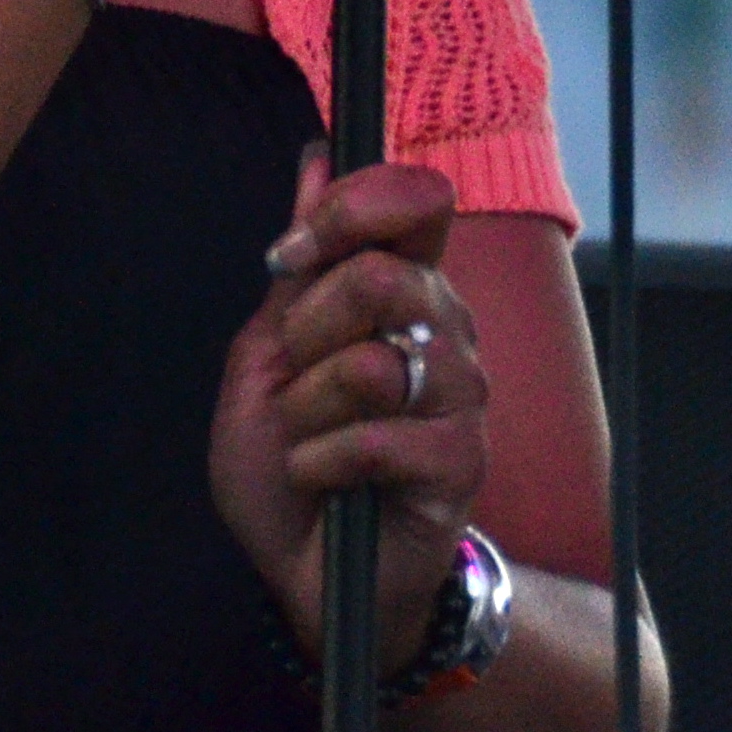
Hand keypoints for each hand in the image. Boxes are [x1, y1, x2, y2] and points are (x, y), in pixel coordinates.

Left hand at [208, 145, 489, 674]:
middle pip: (386, 275)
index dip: (350, 210)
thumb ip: (300, 261)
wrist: (309, 574)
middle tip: (294, 374)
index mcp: (405, 287)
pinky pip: (380, 438)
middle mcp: (446, 328)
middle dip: (310, 327)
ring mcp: (461, 396)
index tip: (292, 255)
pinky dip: (322, 460)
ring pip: (376, 360)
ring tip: (306, 437)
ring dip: (309, 405)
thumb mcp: (269, 351)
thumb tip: (318, 157)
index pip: (416, 201)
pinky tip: (321, 477)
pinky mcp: (462, 464)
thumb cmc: (291, 460)